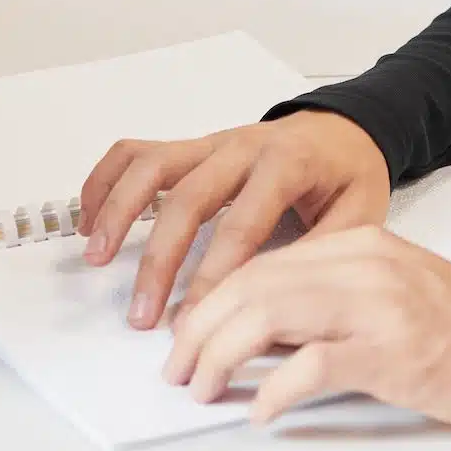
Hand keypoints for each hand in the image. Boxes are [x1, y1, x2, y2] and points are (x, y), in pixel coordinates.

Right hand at [77, 111, 391, 328]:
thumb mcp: (361, 216)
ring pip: (152, 166)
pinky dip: (108, 179)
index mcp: (288, 164)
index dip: (213, 276)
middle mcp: (243, 147)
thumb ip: (320, 255)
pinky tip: (89, 216)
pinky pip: (140, 152)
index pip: (242, 225)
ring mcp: (213, 143)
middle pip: (187, 199)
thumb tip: (277, 306)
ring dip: (118, 210)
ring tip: (96, 256)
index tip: (192, 321)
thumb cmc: (350, 175)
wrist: (347, 129)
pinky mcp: (194, 146)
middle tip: (142, 312)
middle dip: (159, 260)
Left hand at [167, 228, 450, 432]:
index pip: (260, 262)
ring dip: (220, 355)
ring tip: (201, 388)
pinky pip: (313, 365)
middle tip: (176, 369)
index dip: (209, 301)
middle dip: (198, 329)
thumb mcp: (391, 297)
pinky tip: (261, 411)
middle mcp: (365, 263)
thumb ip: (329, 307)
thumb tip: (258, 342)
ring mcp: (381, 305)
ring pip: (269, 314)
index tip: (182, 336)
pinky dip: (274, 390)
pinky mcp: (397, 351)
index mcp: (360, 243)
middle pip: (252, 283)